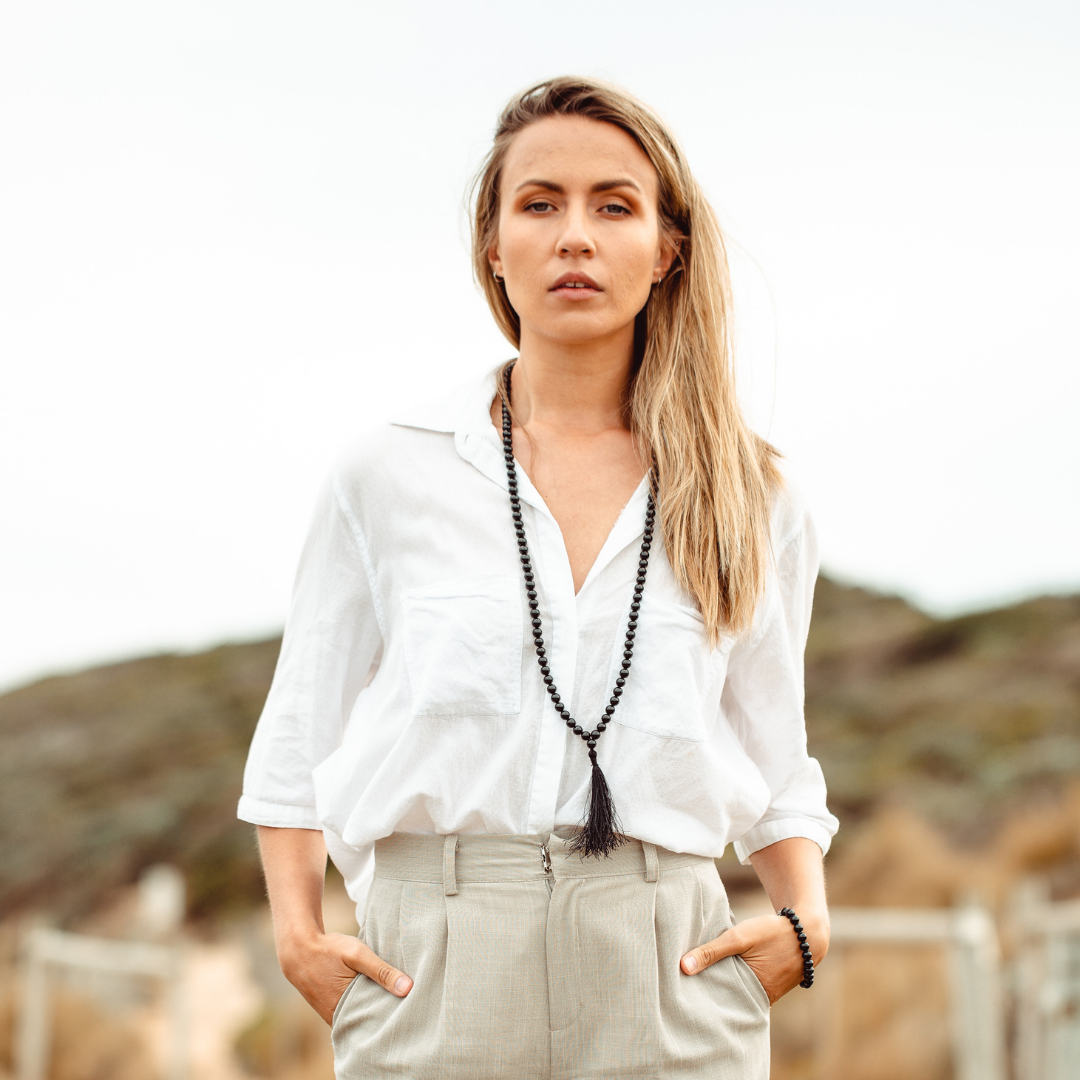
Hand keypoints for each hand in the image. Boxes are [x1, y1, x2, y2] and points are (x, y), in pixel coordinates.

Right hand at [278, 929, 412, 1024]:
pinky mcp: (332, 1010)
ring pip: (362, 1016)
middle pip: (370, 1020)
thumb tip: (408, 988)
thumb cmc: (328, 950)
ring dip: (375, 1007)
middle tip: (407, 1003)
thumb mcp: (357, 954)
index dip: (395, 1014)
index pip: (378, 1021)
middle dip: (387, 1012)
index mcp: (347, 1010)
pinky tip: (376, 993)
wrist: (299, 950)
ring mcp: (334, 1015)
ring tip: (395, 997)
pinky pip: (353, 1011)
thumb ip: (381, 970)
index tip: (412, 1008)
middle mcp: (339, 1018)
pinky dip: (364, 1004)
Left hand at [680, 912, 827, 1004]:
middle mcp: (759, 1001)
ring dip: (720, 987)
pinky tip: (717, 974)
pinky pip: (745, 988)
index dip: (700, 998)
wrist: (806, 933)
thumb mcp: (739, 938)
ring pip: (735, 994)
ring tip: (694, 983)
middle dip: (708, 995)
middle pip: (726, 1000)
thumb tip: (683, 966)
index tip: (680, 996)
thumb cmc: (771, 934)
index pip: (718, 1003)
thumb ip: (712, 951)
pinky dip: (733, 982)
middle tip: (682, 991)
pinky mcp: (767, 988)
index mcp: (752, 994)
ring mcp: (764, 996)